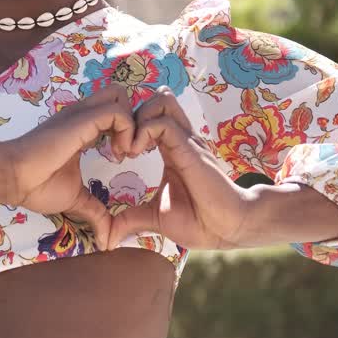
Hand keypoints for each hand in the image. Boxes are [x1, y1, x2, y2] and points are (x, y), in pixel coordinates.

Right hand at [1, 84, 134, 246]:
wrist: (12, 178)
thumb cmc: (37, 185)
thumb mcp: (75, 199)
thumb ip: (95, 212)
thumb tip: (107, 240)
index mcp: (81, 129)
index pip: (112, 114)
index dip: (125, 131)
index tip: (122, 158)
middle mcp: (82, 115)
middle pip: (119, 95)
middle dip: (133, 118)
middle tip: (128, 149)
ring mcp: (82, 114)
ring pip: (120, 96)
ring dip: (132, 123)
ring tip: (124, 152)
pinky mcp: (82, 119)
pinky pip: (118, 112)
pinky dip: (128, 130)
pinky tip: (119, 155)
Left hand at [106, 87, 250, 250]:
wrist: (229, 229)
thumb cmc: (199, 222)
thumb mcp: (155, 218)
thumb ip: (131, 219)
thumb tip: (108, 237)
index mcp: (172, 149)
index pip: (151, 116)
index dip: (128, 126)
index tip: (117, 152)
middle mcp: (180, 139)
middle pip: (157, 100)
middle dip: (131, 115)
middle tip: (120, 145)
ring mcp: (187, 141)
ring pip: (161, 102)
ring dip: (137, 119)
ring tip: (129, 148)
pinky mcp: (190, 149)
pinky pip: (164, 123)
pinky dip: (143, 132)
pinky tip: (135, 153)